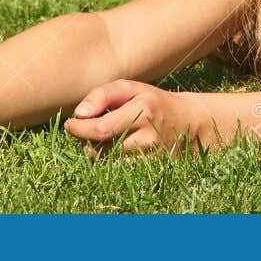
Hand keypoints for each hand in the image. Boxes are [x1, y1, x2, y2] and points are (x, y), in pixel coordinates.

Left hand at [64, 80, 214, 156]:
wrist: (191, 124)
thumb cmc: (154, 103)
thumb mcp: (132, 89)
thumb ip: (103, 95)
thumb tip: (79, 113)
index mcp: (143, 111)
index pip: (100, 129)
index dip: (79, 129)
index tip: (70, 124)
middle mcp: (148, 138)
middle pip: (100, 148)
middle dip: (86, 140)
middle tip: (87, 128)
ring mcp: (150, 158)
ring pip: (107, 161)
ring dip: (98, 150)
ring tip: (107, 136)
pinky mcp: (150, 171)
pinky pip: (118, 169)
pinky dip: (111, 160)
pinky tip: (118, 147)